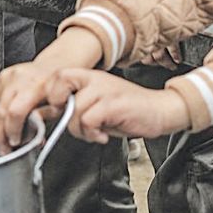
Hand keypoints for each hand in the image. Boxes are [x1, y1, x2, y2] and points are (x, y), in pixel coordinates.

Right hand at [0, 28, 103, 152]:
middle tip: (5, 148)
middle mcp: (22, 78)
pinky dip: (0, 111)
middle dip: (0, 134)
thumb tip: (34, 137)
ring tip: (8, 133)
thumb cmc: (59, 89)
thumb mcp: (60, 106)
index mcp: (38, 85)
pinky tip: (10, 114)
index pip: (16, 111)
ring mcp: (10, 75)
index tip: (15, 142)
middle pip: (1, 111)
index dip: (12, 130)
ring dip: (0, 124)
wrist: (56, 66)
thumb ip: (44, 119)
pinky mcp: (2, 76)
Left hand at [46, 69, 191, 142]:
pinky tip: (102, 136)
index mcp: (90, 77)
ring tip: (95, 133)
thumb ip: (77, 105)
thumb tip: (53, 116)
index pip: (57, 76)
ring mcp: (104, 89)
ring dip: (80, 130)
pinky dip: (92, 133)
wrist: (160, 110)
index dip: (52, 95)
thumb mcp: (98, 104)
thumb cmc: (129, 111)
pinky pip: (88, 120)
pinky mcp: (113, 104)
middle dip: (61, 110)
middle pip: (60, 88)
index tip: (59, 111)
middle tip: (75, 123)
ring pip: (74, 110)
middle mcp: (95, 79)